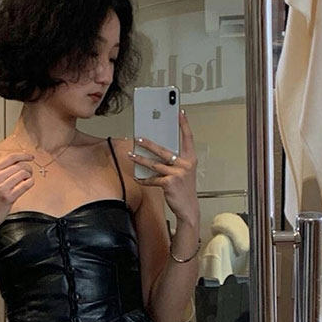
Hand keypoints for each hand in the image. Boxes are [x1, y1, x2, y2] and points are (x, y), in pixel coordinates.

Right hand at [0, 151, 34, 231]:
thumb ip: (1, 172)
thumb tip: (17, 162)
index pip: (11, 157)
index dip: (23, 155)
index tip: (31, 157)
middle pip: (19, 165)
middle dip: (28, 168)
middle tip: (30, 173)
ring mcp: (1, 187)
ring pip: (23, 173)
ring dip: (29, 176)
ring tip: (28, 180)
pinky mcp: (8, 197)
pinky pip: (25, 185)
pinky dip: (30, 183)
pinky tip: (28, 184)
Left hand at [129, 109, 198, 225]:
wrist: (189, 208)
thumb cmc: (184, 190)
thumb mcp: (184, 173)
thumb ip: (175, 163)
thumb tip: (157, 154)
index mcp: (190, 159)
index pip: (188, 138)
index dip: (184, 124)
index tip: (180, 112)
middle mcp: (185, 164)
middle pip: (164, 150)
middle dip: (149, 143)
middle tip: (138, 137)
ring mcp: (177, 173)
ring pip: (154, 163)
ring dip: (141, 159)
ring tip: (131, 155)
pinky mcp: (169, 183)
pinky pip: (153, 179)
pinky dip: (144, 179)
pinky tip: (138, 177)